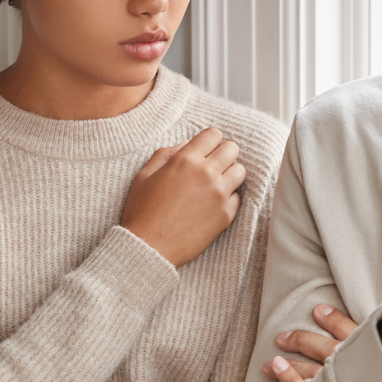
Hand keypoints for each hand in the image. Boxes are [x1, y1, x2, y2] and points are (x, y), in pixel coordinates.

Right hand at [121, 127, 245, 265]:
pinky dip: (228, 198)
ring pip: (240, 171)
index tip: (205, 150)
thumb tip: (186, 144)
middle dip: (222, 154)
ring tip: (215, 184)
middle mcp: (206, 173)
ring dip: (229, 174)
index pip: (214, 134)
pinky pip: (237, 197)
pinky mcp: (226, 214)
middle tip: (212, 166)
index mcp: (185, 160)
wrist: (148, 247)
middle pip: (232, 149)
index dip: (210, 141)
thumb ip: (165, 154)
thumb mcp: (145, 175)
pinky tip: (212, 205)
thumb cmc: (142, 211)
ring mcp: (219, 194)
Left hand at [262, 304, 357, 381]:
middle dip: (302, 340)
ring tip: (275, 358)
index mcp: (369, 353)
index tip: (318, 310)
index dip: (333, 319)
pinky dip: (287, 376)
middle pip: (324, 348)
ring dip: (291, 362)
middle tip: (282, 338)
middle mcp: (351, 367)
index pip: (349, 330)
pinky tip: (276, 366)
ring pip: (310, 369)